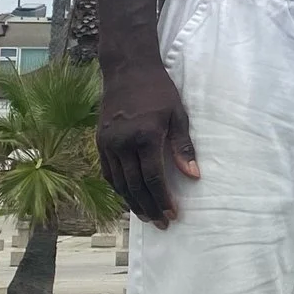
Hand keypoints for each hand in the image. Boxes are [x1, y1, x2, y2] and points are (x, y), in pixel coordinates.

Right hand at [97, 63, 199, 227]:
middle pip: (135, 186)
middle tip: (161, 224)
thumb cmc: (158, 90)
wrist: (127, 69)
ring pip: (118, 183)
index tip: (172, 215)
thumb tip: (193, 176)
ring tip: (145, 216)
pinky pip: (108, 172)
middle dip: (149, 207)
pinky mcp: (100, 141)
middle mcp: (123, 143)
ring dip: (132, 202)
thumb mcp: (177, 115)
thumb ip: (183, 148)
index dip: (163, 200)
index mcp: (145, 137)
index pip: (153, 179)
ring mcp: (108, 143)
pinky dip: (117, 188)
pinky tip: (128, 197)